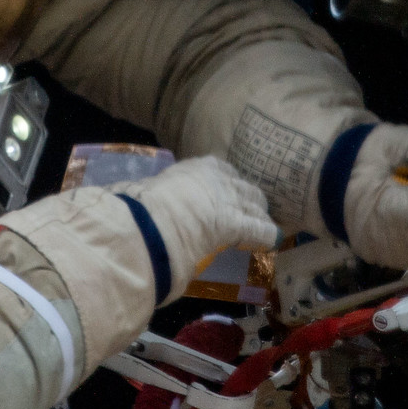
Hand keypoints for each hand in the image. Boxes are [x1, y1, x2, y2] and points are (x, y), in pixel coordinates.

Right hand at [113, 156, 277, 298]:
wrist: (152, 218)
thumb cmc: (143, 204)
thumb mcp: (149, 190)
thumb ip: (154, 194)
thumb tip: (133, 199)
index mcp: (196, 168)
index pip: (221, 170)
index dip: (228, 182)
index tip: (229, 189)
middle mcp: (219, 178)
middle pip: (243, 185)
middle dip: (249, 197)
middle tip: (251, 207)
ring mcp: (230, 199)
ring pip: (254, 204)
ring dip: (259, 214)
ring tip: (263, 222)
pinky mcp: (237, 223)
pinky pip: (259, 229)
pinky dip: (267, 235)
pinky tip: (274, 241)